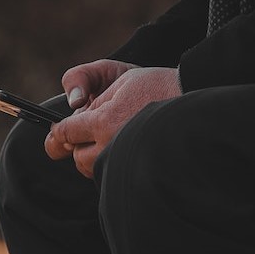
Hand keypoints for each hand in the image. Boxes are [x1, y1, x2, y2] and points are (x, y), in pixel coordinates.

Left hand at [45, 67, 180, 177]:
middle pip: (78, 158)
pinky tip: (127, 147)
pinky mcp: (138, 169)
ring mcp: (126, 159)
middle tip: (94, 131)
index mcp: (104, 121)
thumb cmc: (159, 85)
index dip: (60, 132)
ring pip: (95, 170)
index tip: (60, 133)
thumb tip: (73, 119)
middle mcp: (113, 144)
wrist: (194, 101)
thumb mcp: (122, 80)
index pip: (65, 134)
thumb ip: (93, 100)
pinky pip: (114, 173)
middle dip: (80, 146)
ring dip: (96, 157)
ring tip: (113, 137)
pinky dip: (114, 164)